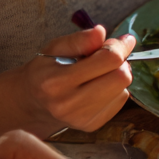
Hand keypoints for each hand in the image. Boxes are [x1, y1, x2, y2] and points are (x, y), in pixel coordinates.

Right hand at [20, 27, 135, 133]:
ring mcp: (81, 118)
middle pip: (121, 77)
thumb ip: (78, 40)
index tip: (125, 39)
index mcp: (57, 81)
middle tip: (110, 56)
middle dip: (121, 62)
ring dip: (117, 76)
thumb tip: (101, 32)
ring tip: (98, 73)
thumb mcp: (54, 48)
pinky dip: (115, 90)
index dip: (121, 46)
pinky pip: (120, 101)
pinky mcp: (91, 126)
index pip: (108, 60)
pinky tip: (98, 87)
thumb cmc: (45, 71)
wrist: (33, 102)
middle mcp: (69, 104)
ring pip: (123, 90)